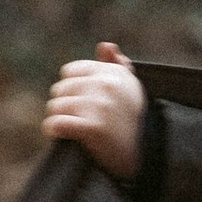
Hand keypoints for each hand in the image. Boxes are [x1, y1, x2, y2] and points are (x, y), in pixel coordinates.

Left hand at [44, 40, 145, 181]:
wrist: (148, 155)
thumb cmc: (135, 123)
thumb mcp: (131, 89)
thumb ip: (117, 66)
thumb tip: (105, 46)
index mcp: (114, 73)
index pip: (71, 72)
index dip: (72, 89)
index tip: (81, 103)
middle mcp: (106, 85)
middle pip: (61, 89)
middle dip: (64, 104)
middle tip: (77, 119)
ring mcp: (99, 105)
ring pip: (56, 106)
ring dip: (59, 119)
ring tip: (72, 129)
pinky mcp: (92, 127)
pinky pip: (56, 123)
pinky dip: (53, 130)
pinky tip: (59, 135)